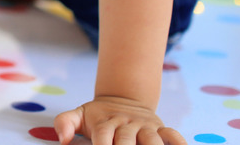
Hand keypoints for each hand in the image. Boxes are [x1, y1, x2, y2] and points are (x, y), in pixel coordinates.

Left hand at [55, 96, 186, 144]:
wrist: (123, 99)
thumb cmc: (98, 116)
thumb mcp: (79, 114)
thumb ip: (65, 122)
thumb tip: (62, 139)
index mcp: (104, 123)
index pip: (103, 138)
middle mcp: (125, 124)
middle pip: (127, 141)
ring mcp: (144, 126)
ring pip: (151, 139)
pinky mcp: (159, 127)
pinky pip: (172, 134)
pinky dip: (178, 142)